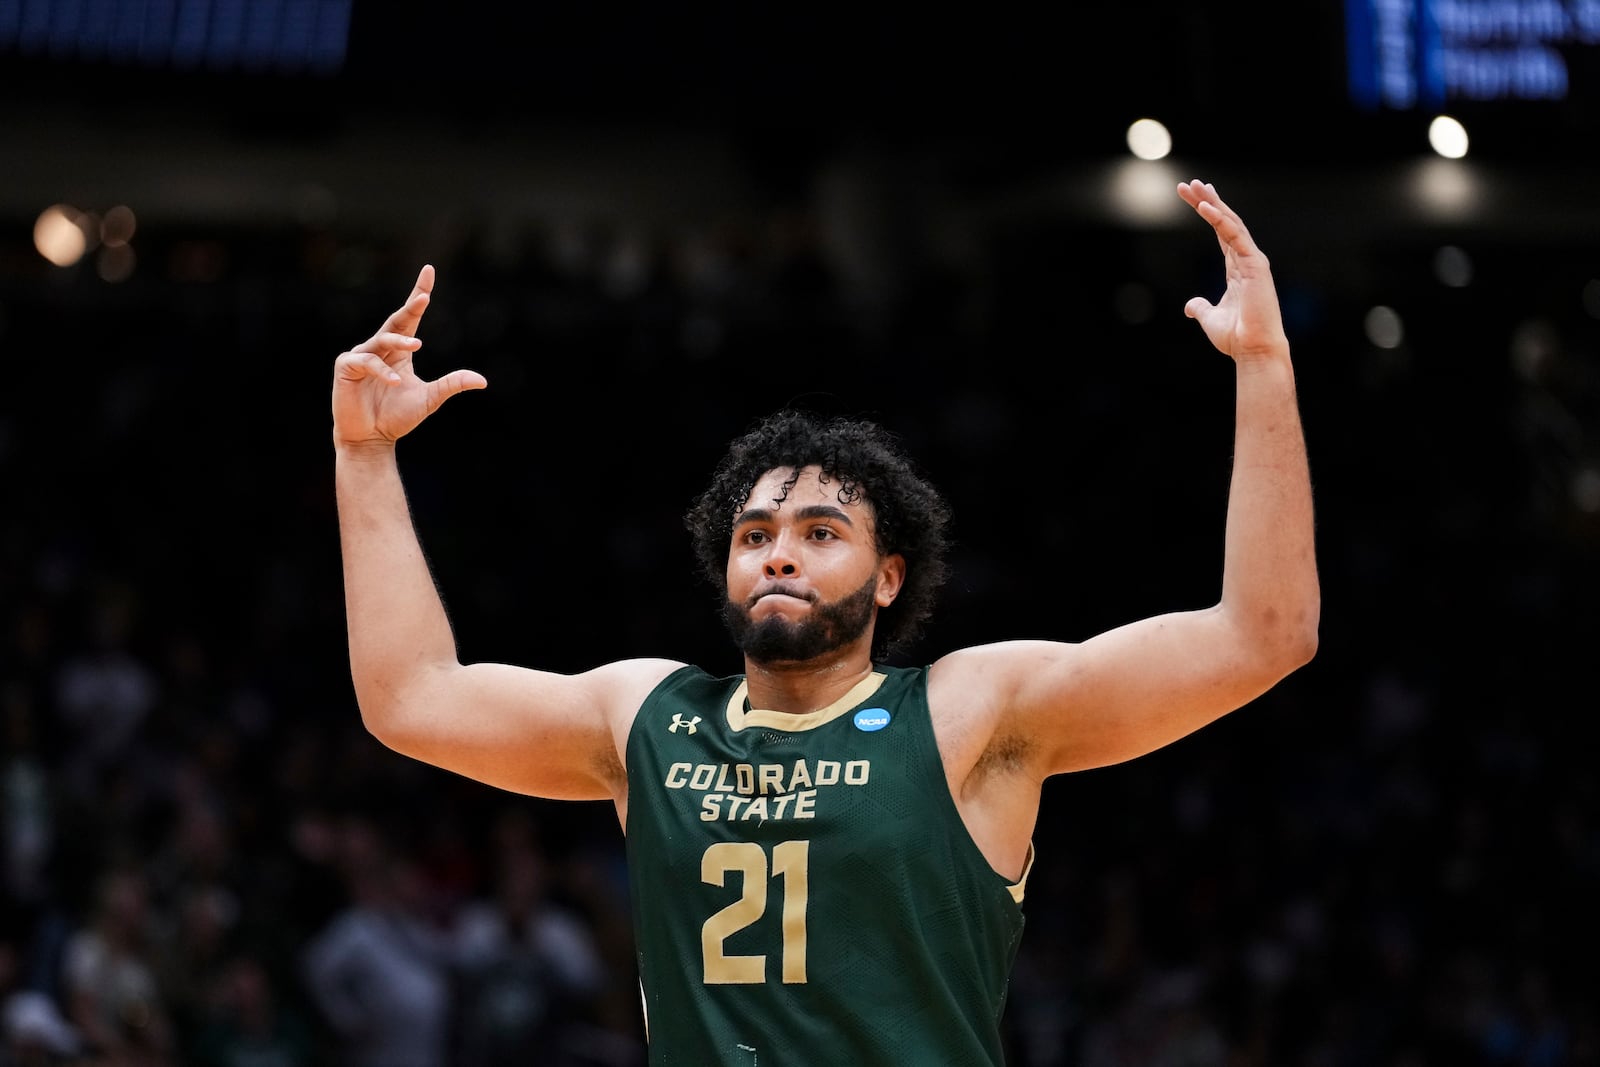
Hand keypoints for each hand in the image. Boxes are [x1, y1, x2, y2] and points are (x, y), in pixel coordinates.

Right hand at [331, 265, 486, 448]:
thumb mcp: (430, 398)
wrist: (371, 439)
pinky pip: (367, 362)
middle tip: (424, 296)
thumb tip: (482, 381)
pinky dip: (382, 370)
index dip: (419, 293)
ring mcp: (361, 355)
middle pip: (397, 320)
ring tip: (416, 346)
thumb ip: (452, 385)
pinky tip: (394, 382)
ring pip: (383, 340)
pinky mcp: (347, 367)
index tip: (429, 270)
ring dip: (400, 342)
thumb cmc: (397, 417)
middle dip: (410, 307)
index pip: (410, 316)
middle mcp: (379, 347)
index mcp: (400, 350)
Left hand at [1178, 180, 1288, 362]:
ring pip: (1230, 223)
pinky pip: (1235, 235)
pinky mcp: (1255, 264)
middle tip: (1189, 184)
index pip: (1220, 233)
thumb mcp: (1210, 318)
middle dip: (1208, 201)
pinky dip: (1220, 219)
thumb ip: (1201, 307)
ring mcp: (1252, 260)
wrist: (1253, 349)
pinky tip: (1205, 206)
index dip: (1208, 213)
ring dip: (1212, 203)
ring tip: (1195, 187)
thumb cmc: (1237, 336)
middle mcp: (1246, 260)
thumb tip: (1190, 306)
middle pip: (1225, 222)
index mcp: (1237, 268)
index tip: (1193, 197)